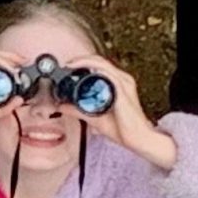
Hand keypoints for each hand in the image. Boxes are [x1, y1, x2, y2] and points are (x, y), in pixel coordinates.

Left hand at [56, 54, 176, 170]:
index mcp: (119, 84)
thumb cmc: (122, 128)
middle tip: (66, 64)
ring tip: (70, 64)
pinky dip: (92, 67)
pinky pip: (107, 72)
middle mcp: (123, 80)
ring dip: (84, 60)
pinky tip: (82, 68)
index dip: (84, 62)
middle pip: (100, 61)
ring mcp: (124, 82)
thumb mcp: (94, 117)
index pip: (101, 66)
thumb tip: (61, 107)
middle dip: (81, 59)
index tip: (69, 66)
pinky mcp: (123, 88)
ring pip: (102, 63)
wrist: (136, 138)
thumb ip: (77, 111)